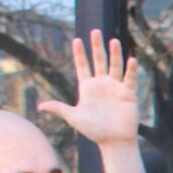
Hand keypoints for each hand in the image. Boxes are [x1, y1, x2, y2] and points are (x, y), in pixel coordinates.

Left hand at [37, 30, 140, 150]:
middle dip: (97, 46)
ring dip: (114, 54)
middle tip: (95, 31)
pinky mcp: (128, 94)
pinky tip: (131, 60)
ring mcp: (115, 87)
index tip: (76, 40)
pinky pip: (129, 79)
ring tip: (113, 41)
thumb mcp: (74, 117)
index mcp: (87, 87)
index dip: (80, 53)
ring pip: (115, 66)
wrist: (114, 141)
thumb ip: (60, 108)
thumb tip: (40, 106)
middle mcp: (102, 84)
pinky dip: (130, 70)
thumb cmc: (94, 131)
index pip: (83, 66)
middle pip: (99, 61)